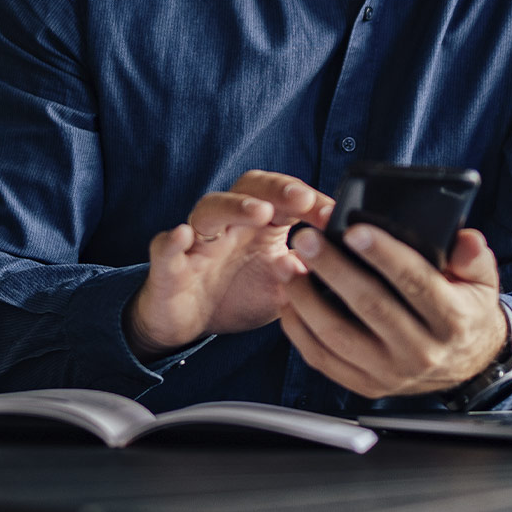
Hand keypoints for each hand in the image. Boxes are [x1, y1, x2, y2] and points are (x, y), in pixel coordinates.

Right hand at [126, 171, 332, 360]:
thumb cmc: (237, 293)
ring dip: (235, 207)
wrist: (189, 324)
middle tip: (303, 199)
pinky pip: (166, 246)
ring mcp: (198, 239)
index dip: (310, 202)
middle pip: (250, 187)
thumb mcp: (283, 287)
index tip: (334, 216)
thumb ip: (309, 273)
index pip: (287, 198)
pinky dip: (173, 241)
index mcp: (260, 223)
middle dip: (277, 189)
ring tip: (259, 212)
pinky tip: (183, 236)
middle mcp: (230, 222)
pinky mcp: (169, 263)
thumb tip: (345, 264)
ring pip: (211, 209)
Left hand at [278, 225, 506, 398]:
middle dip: (333, 268)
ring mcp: (390, 373)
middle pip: (370, 305)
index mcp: (451, 319)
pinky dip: (300, 330)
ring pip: (339, 335)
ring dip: (307, 298)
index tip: (355, 230)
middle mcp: (421, 351)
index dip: (384, 255)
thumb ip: (474, 257)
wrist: (469, 364)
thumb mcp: (482, 281)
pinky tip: (289, 300)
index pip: (415, 282)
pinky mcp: (366, 385)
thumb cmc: (466, 311)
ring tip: (289, 265)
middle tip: (307, 239)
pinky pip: (324, 359)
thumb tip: (465, 239)